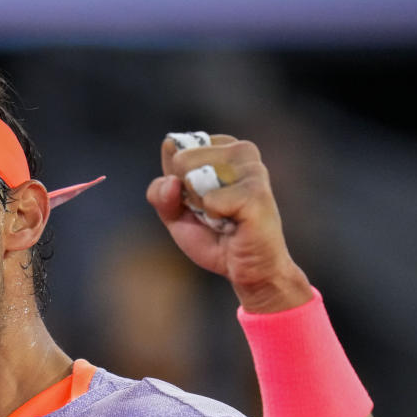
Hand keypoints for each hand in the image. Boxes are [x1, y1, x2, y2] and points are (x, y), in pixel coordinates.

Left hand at [146, 134, 312, 312]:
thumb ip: (159, 193)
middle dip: (187, 195)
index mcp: (223, 146)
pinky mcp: (256, 191)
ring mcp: (252, 168)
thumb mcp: (175, 214)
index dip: (175, 183)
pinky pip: (211, 201)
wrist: (248, 270)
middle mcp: (241, 149)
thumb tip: (171, 182)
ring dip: (201, 208)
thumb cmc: (215, 238)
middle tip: (214, 211)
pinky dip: (214, 220)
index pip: (173, 149)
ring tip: (225, 217)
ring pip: (193, 178)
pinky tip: (236, 224)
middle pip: (181, 159)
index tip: (199, 199)